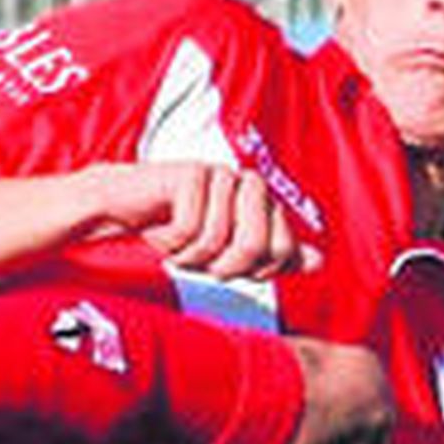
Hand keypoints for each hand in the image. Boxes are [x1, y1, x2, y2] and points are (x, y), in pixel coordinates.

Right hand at [87, 160, 319, 280]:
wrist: (123, 210)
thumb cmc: (177, 231)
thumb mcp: (228, 252)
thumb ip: (273, 255)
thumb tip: (319, 263)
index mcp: (264, 202)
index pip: (282, 251)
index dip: (251, 271)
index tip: (223, 263)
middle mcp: (248, 184)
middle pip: (255, 246)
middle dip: (221, 265)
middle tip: (197, 258)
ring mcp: (222, 175)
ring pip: (218, 239)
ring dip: (189, 255)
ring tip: (175, 243)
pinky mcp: (191, 172)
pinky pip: (189, 227)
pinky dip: (170, 241)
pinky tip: (159, 229)